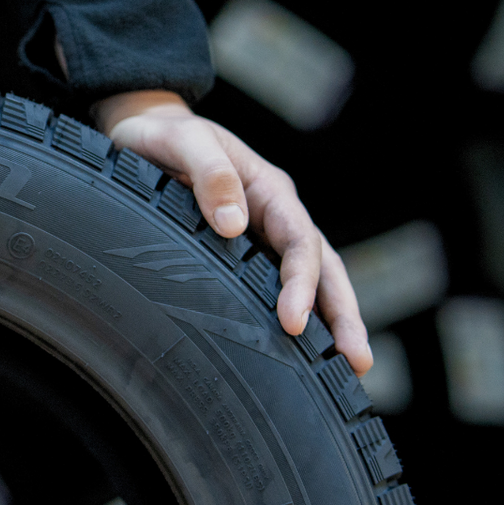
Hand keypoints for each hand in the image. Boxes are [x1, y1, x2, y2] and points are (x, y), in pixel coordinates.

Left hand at [94, 89, 371, 374]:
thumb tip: (234, 226)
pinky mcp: (245, 256)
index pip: (299, 242)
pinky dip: (299, 319)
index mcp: (269, 190)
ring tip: (349, 371)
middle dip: (343, 316)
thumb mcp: (184, 141)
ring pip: (312, 283)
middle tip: (357, 361)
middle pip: (324, 268)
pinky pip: (276, 289)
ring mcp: (265, 238)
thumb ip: (210, 174)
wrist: (145, 133)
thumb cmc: (164, 137)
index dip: (301, 284)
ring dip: (332, 324)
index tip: (294, 324)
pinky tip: (302, 358)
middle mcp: (276, 217)